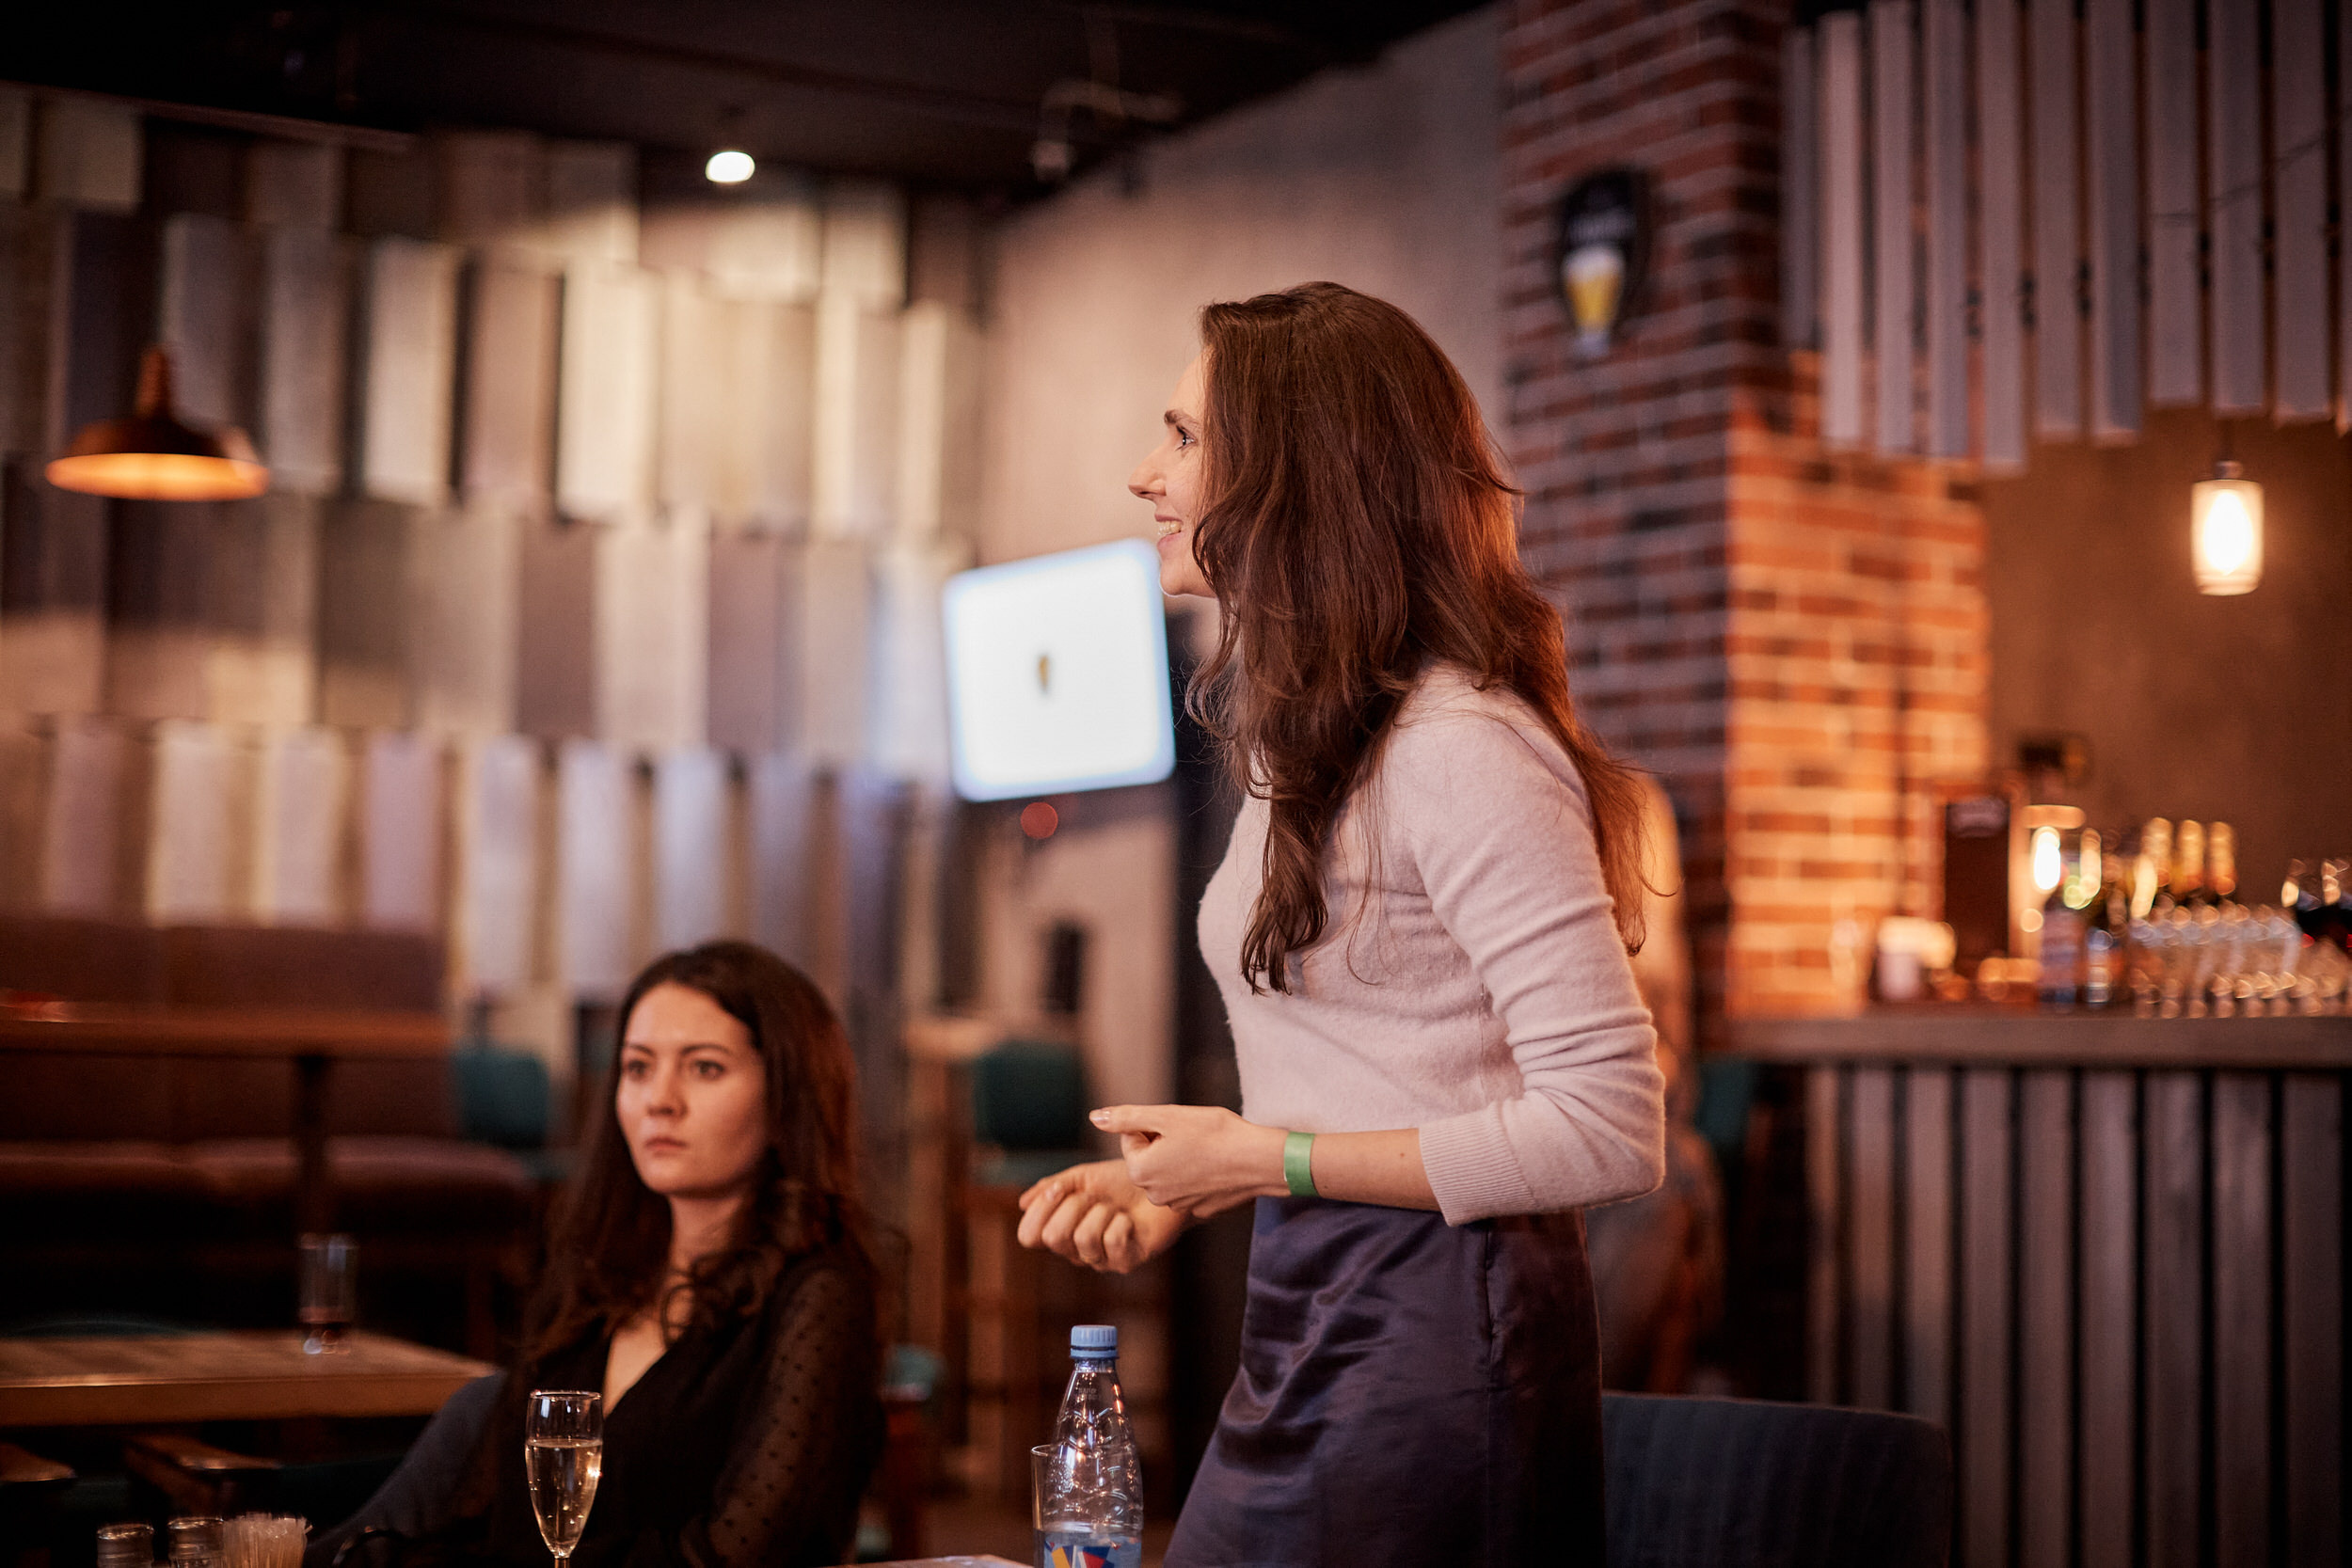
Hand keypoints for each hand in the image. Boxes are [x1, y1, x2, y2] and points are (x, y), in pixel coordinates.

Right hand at [1016, 1160, 1187, 1273]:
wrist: (1160, 1182)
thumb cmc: (1121, 1183)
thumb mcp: (1082, 1177)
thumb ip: (1052, 1188)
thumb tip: (1022, 1203)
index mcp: (1060, 1231)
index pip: (1028, 1236)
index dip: (1039, 1211)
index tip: (1059, 1188)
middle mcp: (1076, 1251)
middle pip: (1053, 1238)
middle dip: (1073, 1206)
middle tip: (1093, 1196)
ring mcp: (1101, 1260)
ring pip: (1083, 1239)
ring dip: (1100, 1212)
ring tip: (1115, 1207)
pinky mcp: (1126, 1262)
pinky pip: (1112, 1241)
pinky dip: (1122, 1222)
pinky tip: (1131, 1220)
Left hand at [1091, 1103, 1286, 1217]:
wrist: (1259, 1161)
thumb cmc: (1214, 1133)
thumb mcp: (1166, 1116)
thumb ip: (1126, 1117)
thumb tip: (1094, 1117)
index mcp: (1140, 1171)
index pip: (1132, 1137)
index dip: (1155, 1124)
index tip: (1178, 1125)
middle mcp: (1153, 1195)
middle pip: (1149, 1157)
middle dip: (1165, 1143)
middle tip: (1192, 1135)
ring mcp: (1177, 1206)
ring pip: (1169, 1172)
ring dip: (1181, 1158)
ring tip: (1206, 1149)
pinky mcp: (1200, 1210)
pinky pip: (1190, 1186)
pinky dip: (1199, 1174)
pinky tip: (1217, 1165)